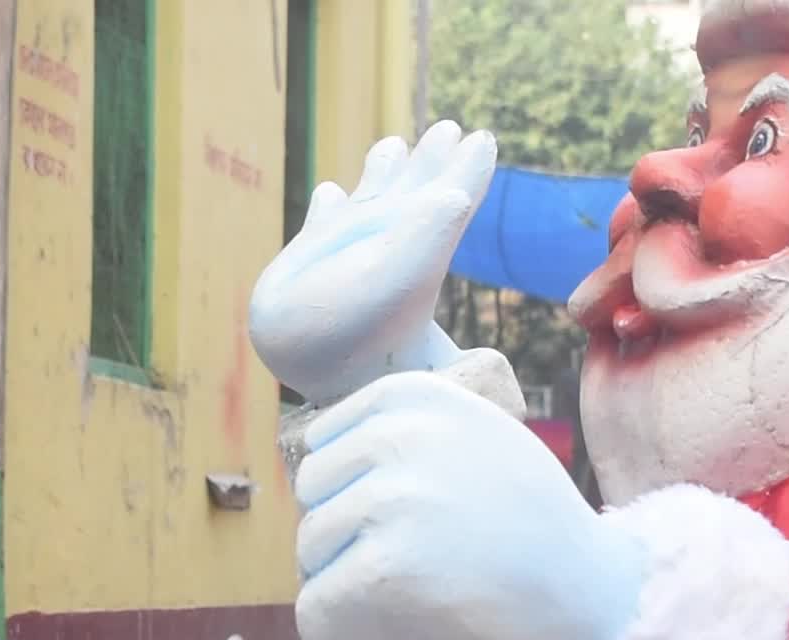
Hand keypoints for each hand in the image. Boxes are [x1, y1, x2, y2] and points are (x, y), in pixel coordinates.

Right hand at [250, 119, 495, 404]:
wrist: (307, 362)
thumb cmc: (368, 324)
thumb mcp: (409, 270)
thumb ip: (436, 224)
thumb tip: (465, 186)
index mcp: (421, 244)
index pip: (451, 197)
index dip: (468, 168)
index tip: (483, 136)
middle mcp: (387, 246)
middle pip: (414, 193)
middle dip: (428, 162)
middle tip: (448, 129)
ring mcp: (346, 254)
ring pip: (368, 203)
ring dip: (381, 175)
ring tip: (391, 146)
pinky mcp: (305, 265)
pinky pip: (321, 227)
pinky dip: (328, 209)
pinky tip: (329, 193)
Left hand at [293, 372, 647, 639]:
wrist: (602, 613)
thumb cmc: (530, 544)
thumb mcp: (474, 450)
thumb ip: (401, 443)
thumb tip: (310, 460)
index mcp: (416, 397)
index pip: (321, 455)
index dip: (361, 508)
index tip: (432, 525)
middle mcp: (402, 434)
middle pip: (312, 511)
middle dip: (356, 555)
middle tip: (440, 568)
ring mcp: (396, 500)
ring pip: (312, 565)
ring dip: (364, 601)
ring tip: (442, 597)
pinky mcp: (390, 571)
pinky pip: (319, 619)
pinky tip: (425, 634)